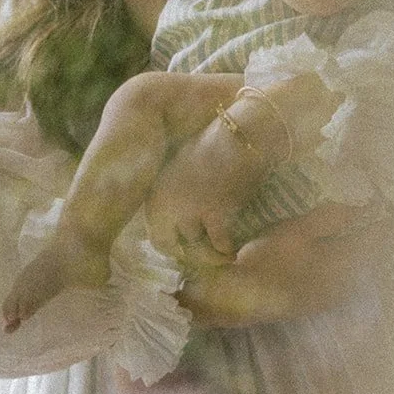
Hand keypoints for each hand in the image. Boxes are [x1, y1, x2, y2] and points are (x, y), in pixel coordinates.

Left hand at [144, 114, 266, 259]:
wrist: (238, 135)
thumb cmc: (214, 149)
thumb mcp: (181, 172)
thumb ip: (174, 199)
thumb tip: (181, 230)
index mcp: (155, 194)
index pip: (156, 237)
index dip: (173, 246)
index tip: (189, 250)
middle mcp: (165, 204)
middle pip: (169, 248)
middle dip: (188, 256)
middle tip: (205, 258)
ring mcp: (188, 209)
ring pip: (196, 249)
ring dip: (211, 256)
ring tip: (223, 258)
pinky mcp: (213, 212)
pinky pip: (219, 244)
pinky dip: (227, 249)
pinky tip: (233, 250)